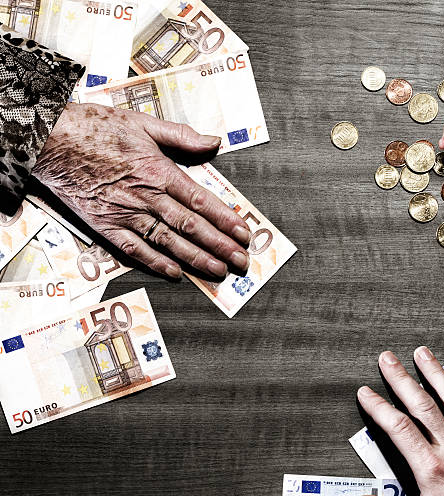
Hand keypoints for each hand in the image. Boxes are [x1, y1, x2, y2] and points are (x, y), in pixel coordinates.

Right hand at [32, 103, 251, 278]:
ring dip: (196, 259)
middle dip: (220, 246)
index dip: (226, 220)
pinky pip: (135, 250)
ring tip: (218, 271)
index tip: (244, 234)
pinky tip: (176, 273)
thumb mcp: (143, 123)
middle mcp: (147, 197)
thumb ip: (181, 136)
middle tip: (241, 262)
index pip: (201, 200)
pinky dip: (156, 263)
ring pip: (169, 242)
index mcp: (159, 171)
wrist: (50, 141)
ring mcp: (127, 215)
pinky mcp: (107, 226)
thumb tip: (215, 142)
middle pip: (191, 227)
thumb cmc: (96, 129)